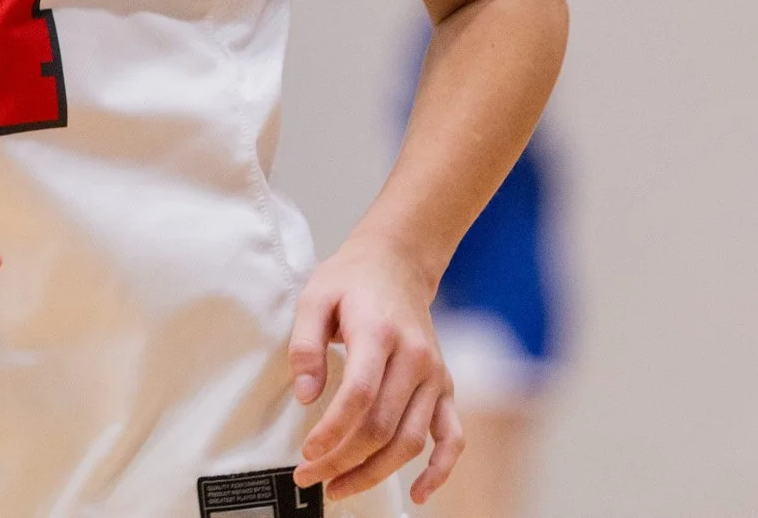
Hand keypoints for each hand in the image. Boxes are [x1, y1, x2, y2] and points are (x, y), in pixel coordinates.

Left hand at [288, 237, 463, 503]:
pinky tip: (420, 495)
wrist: (397, 262)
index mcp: (379, 332)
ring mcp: (434, 374)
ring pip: (411, 440)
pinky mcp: (445, 386)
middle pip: (382, 425)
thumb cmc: (351, 280)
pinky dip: (440, 470)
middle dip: (343, 460)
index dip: (332, 431)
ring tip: (339, 488)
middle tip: (309, 477)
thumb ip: (305, 346)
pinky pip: (451, 436)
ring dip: (375, 473)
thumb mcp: (314, 298)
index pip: (359, 395)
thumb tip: (306, 397)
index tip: (306, 455)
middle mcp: (415, 356)